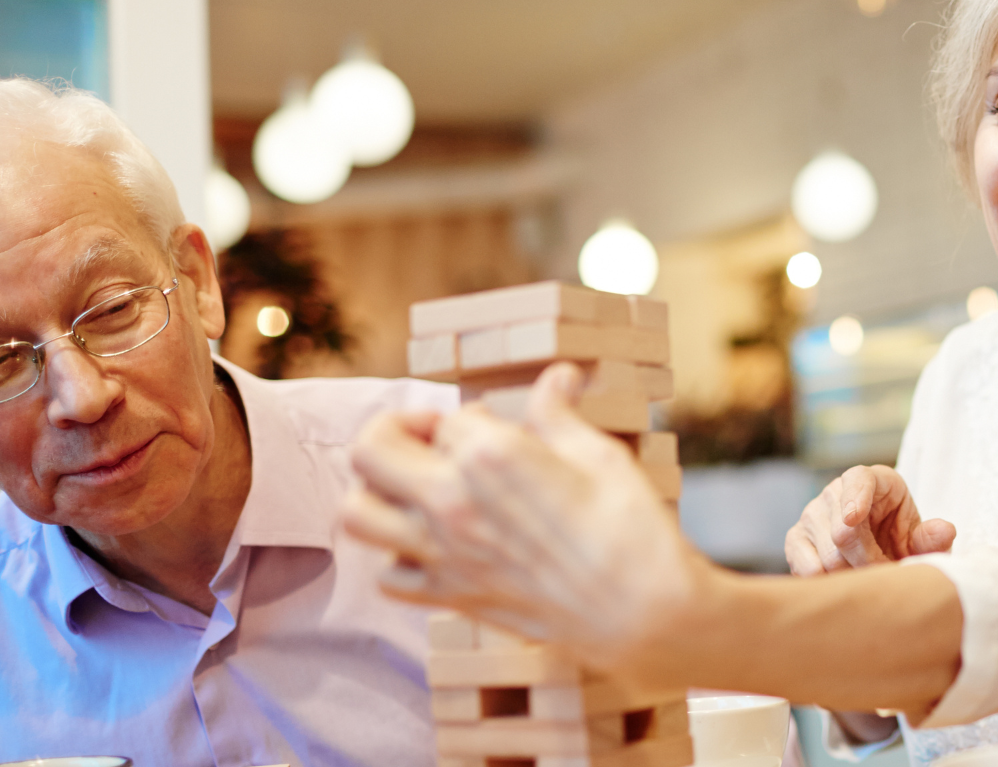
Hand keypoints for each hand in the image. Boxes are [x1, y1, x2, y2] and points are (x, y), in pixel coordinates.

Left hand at [341, 362, 714, 677]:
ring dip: (377, 493)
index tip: (501, 428)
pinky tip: (433, 545)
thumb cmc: (630, 530)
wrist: (641, 612)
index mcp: (490, 455)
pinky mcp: (451, 596)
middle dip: (396, 432)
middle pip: (371, 450)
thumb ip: (559, 414)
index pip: (452, 417)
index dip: (477, 418)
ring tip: (415, 489)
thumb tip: (558, 378)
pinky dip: (398, 557)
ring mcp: (443, 553)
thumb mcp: (601, 455)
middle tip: (431, 440)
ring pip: (356, 514)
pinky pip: (388, 575)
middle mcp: (451, 502)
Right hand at [784, 465, 954, 575]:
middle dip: (870, 563)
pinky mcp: (795, 539)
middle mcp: (835, 491)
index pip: (858, 480)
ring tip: (871, 580)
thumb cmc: (901, 538)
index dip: (855, 497)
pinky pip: (804, 567)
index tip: (853, 519)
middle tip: (888, 577)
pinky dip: (827, 583)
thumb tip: (945, 531)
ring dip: (853, 577)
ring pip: (828, 556)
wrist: (878, 547)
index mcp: (871, 479)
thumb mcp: (921, 538)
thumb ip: (933, 538)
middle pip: (844, 534)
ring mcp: (811, 514)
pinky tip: (844, 584)